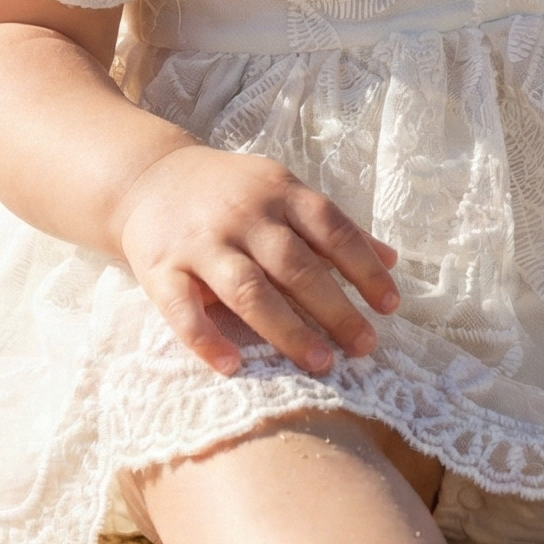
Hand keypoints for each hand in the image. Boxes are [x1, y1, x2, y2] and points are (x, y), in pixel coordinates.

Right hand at [115, 146, 400, 375]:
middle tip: (364, 346)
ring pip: (247, 290)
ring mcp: (201, 243)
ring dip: (286, 329)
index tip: (390, 306)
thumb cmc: (233, 192)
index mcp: (281, 193)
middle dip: (335, 308)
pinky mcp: (161, 268)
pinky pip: (183, 310)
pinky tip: (233, 366)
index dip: (365, 268)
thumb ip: (334, 227)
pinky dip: (207, 340)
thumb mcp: (285, 192)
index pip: (333, 231)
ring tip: (321, 362)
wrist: (150, 177)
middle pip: (296, 266)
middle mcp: (244, 216)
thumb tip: (393, 258)